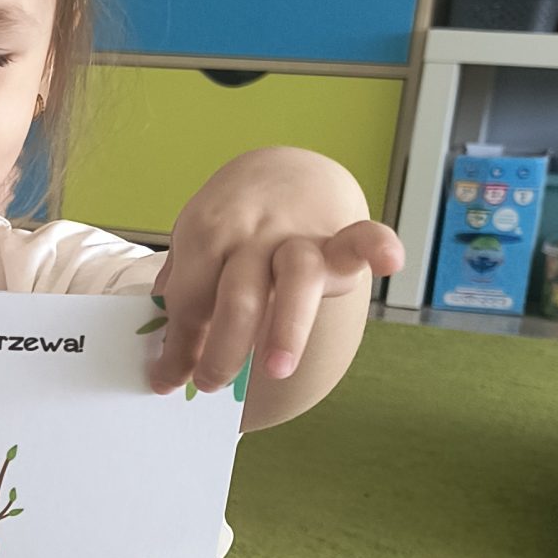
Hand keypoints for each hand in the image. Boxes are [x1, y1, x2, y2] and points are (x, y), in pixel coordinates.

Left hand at [150, 150, 403, 394]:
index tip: (166, 380)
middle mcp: (254, 232)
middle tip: (207, 385)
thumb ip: (183, 294)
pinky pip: (360, 239)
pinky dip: (377, 246)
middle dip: (221, 348)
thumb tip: (165, 358)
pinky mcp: (337, 241)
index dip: (178, 346)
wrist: (280, 171)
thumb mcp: (195, 247)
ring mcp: (298, 235)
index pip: (190, 300)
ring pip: (295, 277)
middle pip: (237, 295)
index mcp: (207, 233)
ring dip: (286, 327)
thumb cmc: (231, 223)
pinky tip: (391, 262)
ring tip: (276, 370)